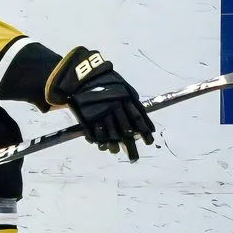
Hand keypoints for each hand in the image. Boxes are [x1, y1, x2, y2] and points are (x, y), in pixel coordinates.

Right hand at [46, 47, 155, 161]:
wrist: (83, 75)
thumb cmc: (106, 80)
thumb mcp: (123, 85)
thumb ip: (132, 99)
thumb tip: (141, 114)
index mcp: (126, 98)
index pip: (138, 118)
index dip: (145, 131)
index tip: (150, 142)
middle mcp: (116, 107)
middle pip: (126, 130)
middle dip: (131, 145)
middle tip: (134, 157)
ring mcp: (102, 113)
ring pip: (111, 133)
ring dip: (114, 144)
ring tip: (116, 151)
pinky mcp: (88, 116)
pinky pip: (95, 132)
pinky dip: (99, 140)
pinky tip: (102, 145)